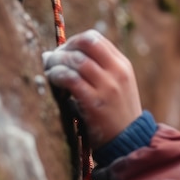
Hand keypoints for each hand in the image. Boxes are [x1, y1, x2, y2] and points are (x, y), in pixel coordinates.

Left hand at [43, 29, 142, 148]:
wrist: (129, 141)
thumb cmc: (117, 114)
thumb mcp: (118, 86)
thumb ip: (99, 70)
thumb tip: (64, 55)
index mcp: (122, 65)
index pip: (95, 39)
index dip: (74, 41)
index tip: (64, 51)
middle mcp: (117, 72)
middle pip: (85, 43)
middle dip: (64, 48)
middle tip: (52, 59)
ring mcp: (107, 87)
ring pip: (75, 60)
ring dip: (56, 62)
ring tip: (49, 71)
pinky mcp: (95, 102)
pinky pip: (70, 79)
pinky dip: (57, 75)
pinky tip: (52, 80)